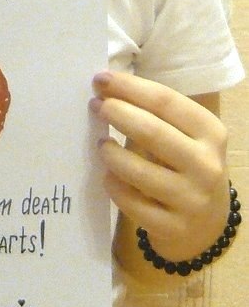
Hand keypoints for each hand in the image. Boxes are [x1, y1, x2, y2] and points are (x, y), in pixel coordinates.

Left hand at [91, 71, 228, 261]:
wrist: (206, 223)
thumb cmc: (186, 165)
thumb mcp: (185, 136)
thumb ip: (155, 114)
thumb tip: (106, 87)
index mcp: (211, 132)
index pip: (166, 101)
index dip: (129, 87)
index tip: (101, 79)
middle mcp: (206, 165)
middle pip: (152, 132)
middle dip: (118, 113)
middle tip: (95, 105)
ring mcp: (191, 199)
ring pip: (139, 171)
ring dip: (111, 153)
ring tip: (101, 143)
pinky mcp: (173, 227)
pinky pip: (132, 203)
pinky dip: (114, 185)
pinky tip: (107, 175)